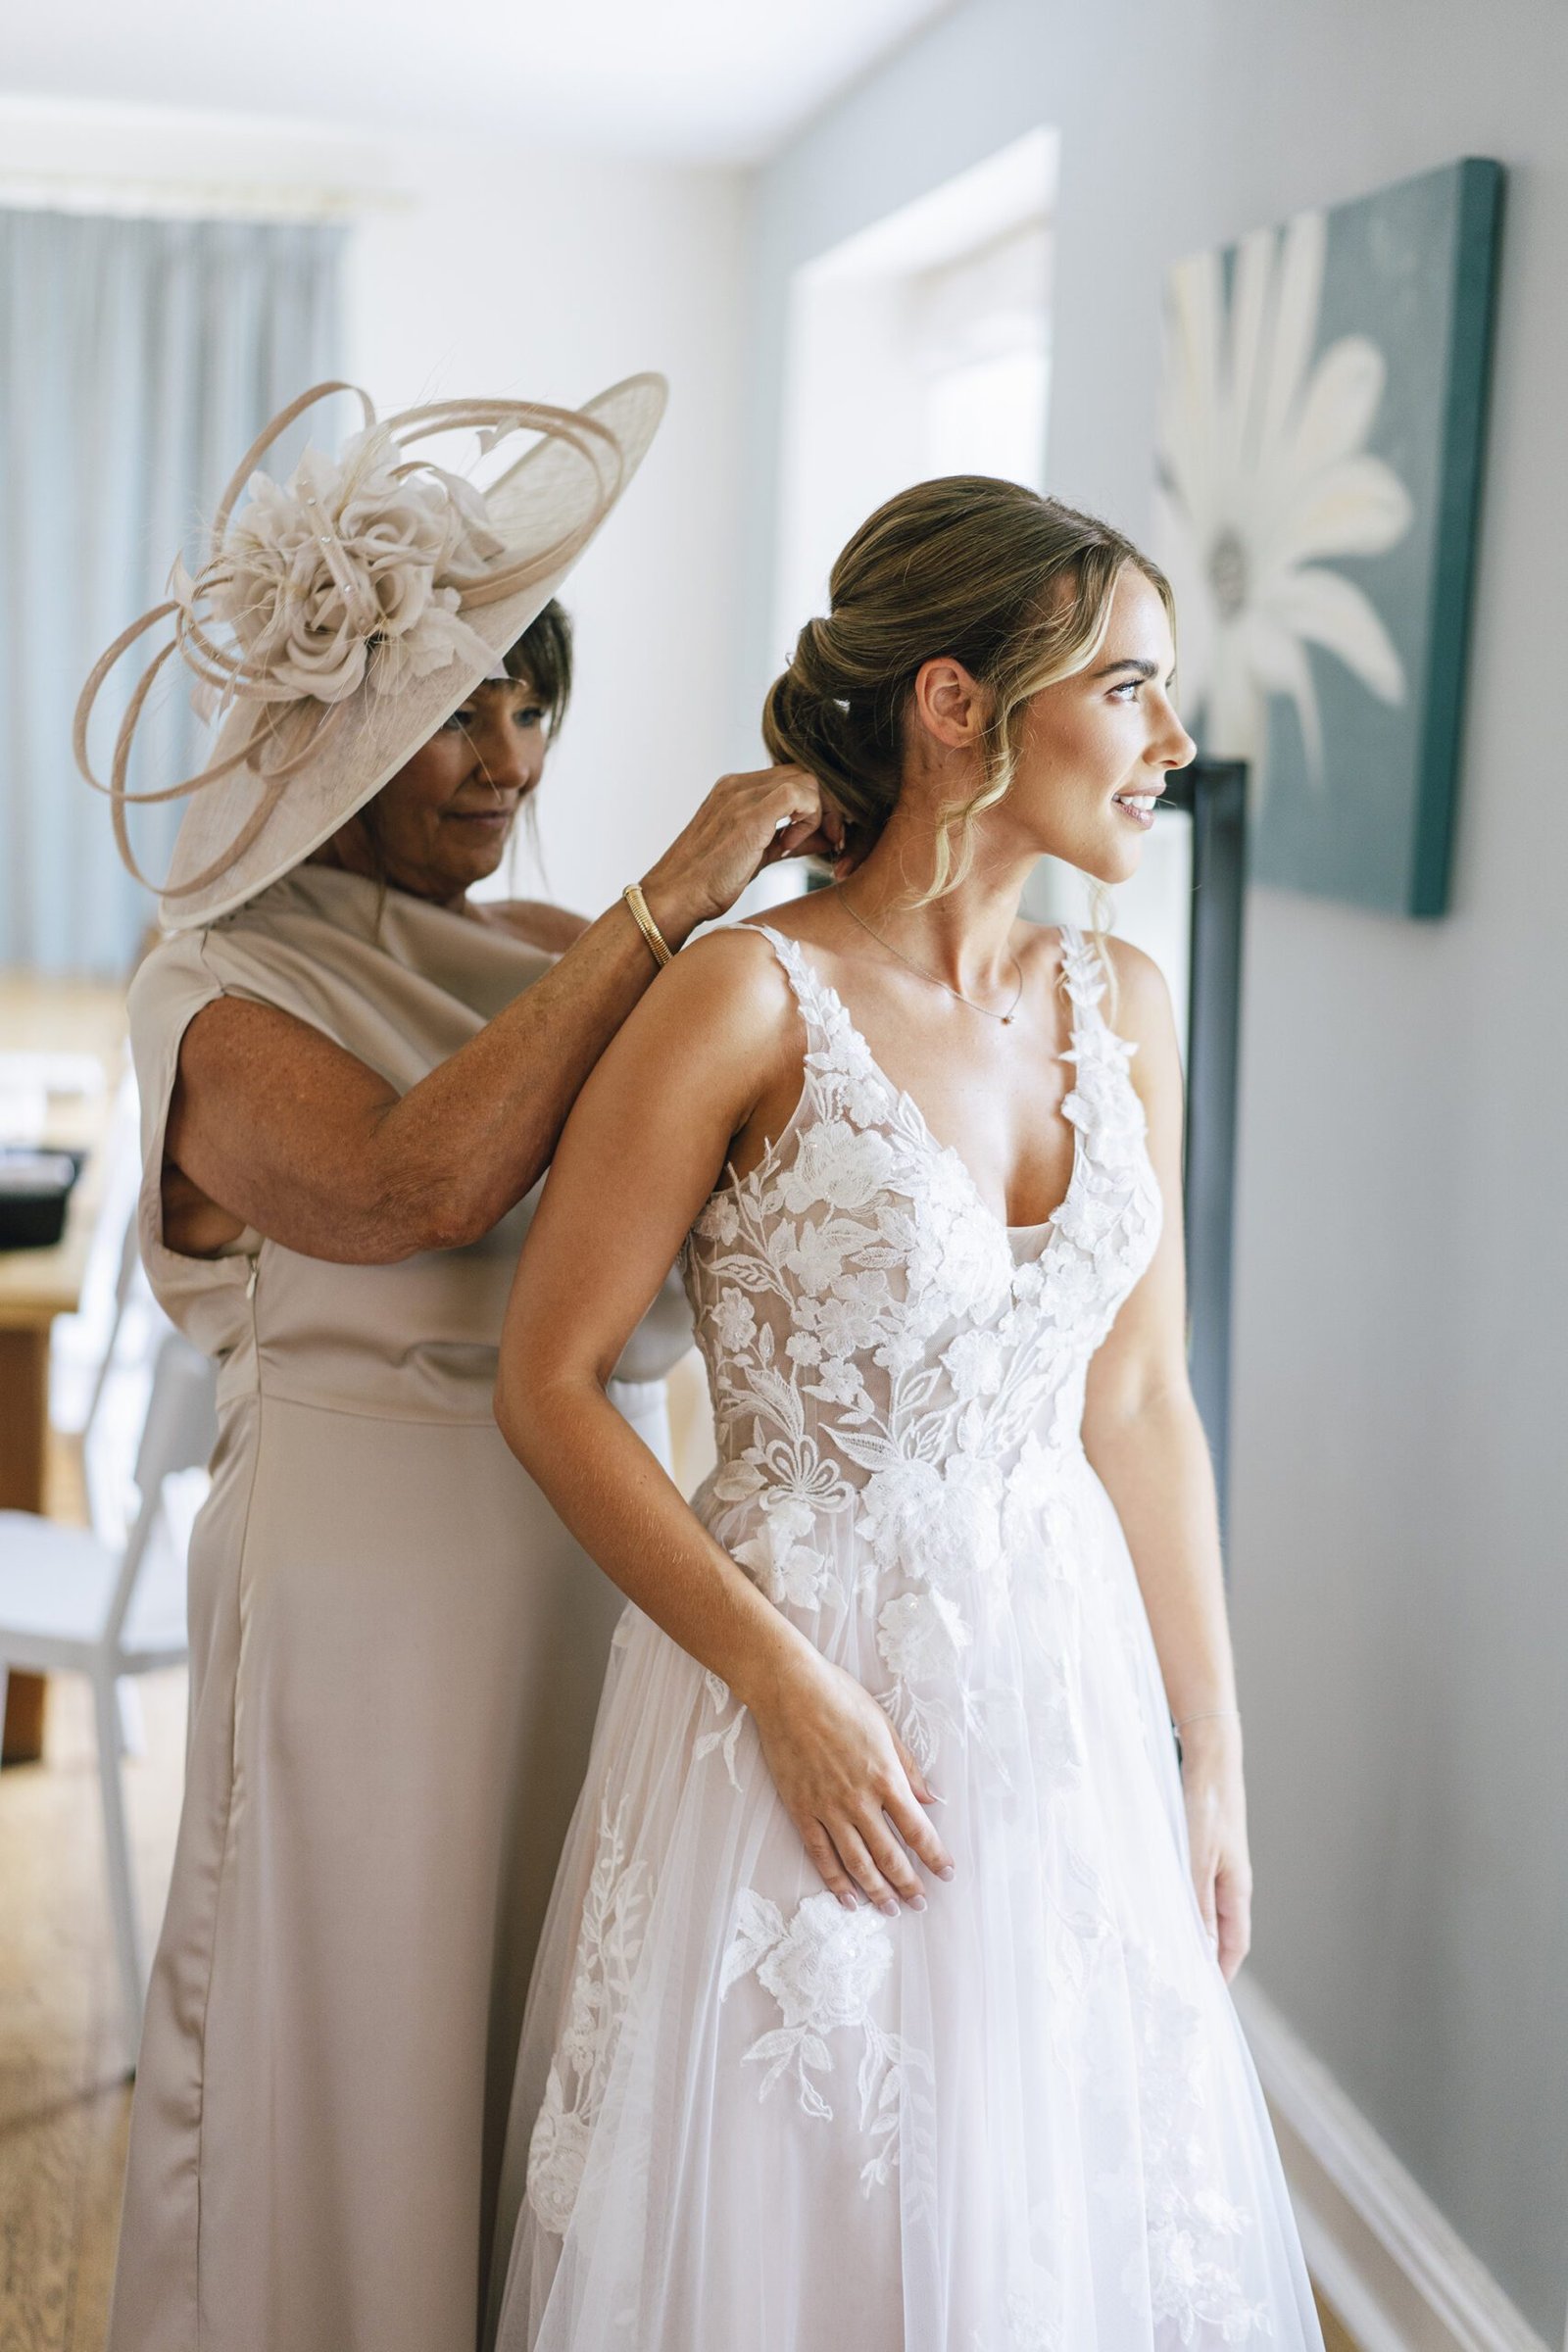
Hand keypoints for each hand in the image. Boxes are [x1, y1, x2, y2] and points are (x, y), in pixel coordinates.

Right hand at [640, 764, 858, 943]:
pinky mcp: (749, 814)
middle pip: (804, 774)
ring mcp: (741, 795)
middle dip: (827, 807)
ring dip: (820, 814)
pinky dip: (809, 819)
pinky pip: (800, 795)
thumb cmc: (708, 884)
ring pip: (807, 780)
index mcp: (735, 791)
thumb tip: (825, 837)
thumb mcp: (757, 856)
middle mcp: (738, 786)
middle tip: (830, 841)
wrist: (675, 897)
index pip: (792, 779)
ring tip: (805, 847)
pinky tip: (790, 847)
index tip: (824, 837)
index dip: (817, 805)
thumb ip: (789, 840)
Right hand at [748, 1643, 953, 1915]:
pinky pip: (820, 1854)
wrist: (789, 1690)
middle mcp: (859, 1800)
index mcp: (885, 1777)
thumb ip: (908, 1767)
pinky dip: (835, 1880)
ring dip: (876, 1890)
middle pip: (889, 1854)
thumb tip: (930, 1798)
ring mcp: (827, 1808)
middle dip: (909, 1883)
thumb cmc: (839, 1698)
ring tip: (890, 1910)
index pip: (917, 1829)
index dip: (934, 1856)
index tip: (946, 1873)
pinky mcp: (801, 1809)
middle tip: (920, 1904)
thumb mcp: (884, 1726)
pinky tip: (847, 1898)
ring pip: (856, 1862)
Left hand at [1180, 1716, 1251, 1981]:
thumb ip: (1198, 1903)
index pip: (1235, 1944)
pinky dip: (1177, 1903)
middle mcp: (1228, 1880)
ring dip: (1187, 1930)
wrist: (1208, 1756)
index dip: (1221, 1972)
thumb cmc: (1206, 1804)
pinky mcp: (1199, 1847)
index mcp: (1236, 1888)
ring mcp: (1214, 1863)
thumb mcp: (1198, 1858)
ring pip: (1202, 1908)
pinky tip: (1156, 1905)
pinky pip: (1190, 1886)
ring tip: (1162, 1951)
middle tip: (1175, 1980)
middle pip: (1219, 1930)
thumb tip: (1203, 1950)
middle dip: (1202, 1956)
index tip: (1204, 1998)